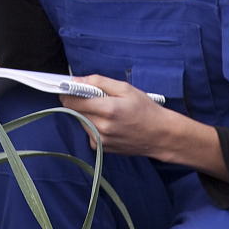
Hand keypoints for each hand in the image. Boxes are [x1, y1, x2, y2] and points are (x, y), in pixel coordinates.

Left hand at [64, 74, 228, 177]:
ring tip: (108, 111)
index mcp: (107, 110)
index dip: (69, 92)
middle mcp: (101, 127)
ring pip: (81, 121)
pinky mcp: (101, 148)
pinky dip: (93, 125)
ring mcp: (100, 140)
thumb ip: (99, 82)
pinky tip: (109, 123)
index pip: (72, 101)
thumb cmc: (145, 109)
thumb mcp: (125, 88)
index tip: (71, 87)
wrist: (160, 135)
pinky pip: (88, 132)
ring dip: (88, 114)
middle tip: (97, 98)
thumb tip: (77, 80)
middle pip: (75, 111)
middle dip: (81, 102)